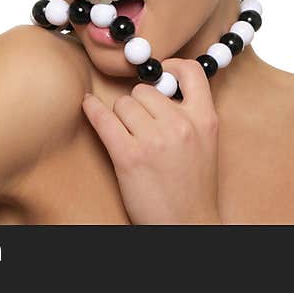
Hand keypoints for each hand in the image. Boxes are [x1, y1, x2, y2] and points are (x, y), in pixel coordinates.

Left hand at [81, 58, 221, 224]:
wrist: (188, 227)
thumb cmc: (194, 187)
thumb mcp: (206, 143)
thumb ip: (191, 113)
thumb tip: (162, 85)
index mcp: (205, 119)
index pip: (191, 71)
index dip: (172, 66)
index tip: (160, 72)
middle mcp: (181, 124)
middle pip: (144, 90)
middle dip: (139, 104)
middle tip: (141, 126)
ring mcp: (154, 140)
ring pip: (123, 104)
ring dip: (121, 117)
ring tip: (130, 137)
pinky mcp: (129, 156)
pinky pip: (103, 119)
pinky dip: (92, 110)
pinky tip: (88, 105)